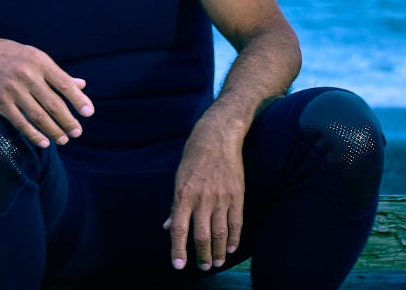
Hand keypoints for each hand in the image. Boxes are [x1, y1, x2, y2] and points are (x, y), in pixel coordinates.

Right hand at [0, 37, 93, 147]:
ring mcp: (12, 89)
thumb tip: (82, 85)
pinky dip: (33, 134)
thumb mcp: (36, 58)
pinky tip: (44, 142)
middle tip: (77, 132)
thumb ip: (58, 74)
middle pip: (53, 103)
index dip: (78, 100)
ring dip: (53, 130)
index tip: (89, 113)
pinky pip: (20, 122)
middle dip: (67, 121)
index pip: (64, 83)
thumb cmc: (14, 57)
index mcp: (39, 62)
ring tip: (63, 139)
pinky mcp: (0, 101)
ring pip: (38, 116)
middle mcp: (27, 75)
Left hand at [163, 116, 245, 271]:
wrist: (217, 137)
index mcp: (183, 195)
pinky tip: (233, 248)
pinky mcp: (237, 196)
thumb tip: (168, 227)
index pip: (179, 229)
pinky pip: (237, 222)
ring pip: (221, 233)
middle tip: (203, 267)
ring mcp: (221, 198)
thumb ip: (175, 206)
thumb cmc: (193, 157)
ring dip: (219, 251)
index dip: (178, 249)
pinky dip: (235, 238)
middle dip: (202, 255)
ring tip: (217, 262)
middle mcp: (202, 199)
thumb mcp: (178, 178)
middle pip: (202, 235)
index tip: (178, 266)